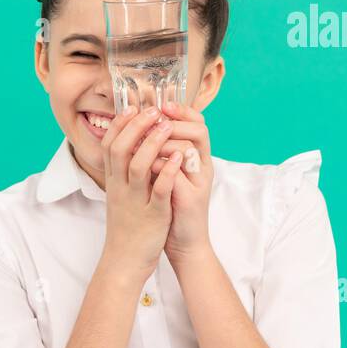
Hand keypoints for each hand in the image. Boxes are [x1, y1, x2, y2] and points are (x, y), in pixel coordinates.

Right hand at [99, 105, 186, 284]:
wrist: (125, 261)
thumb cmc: (127, 228)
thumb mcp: (121, 196)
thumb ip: (124, 174)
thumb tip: (134, 150)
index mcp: (113, 182)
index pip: (110, 144)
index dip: (120, 124)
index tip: (133, 107)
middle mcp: (120, 188)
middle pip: (120, 148)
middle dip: (136, 126)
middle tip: (152, 111)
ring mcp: (135, 201)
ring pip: (138, 165)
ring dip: (152, 143)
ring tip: (166, 126)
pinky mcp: (152, 215)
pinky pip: (159, 190)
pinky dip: (168, 172)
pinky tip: (178, 158)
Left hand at [156, 100, 214, 264]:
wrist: (185, 244)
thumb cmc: (173, 209)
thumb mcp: (169, 178)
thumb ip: (162, 156)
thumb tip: (144, 131)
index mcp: (196, 161)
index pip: (198, 124)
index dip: (182, 111)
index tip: (162, 103)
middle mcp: (202, 168)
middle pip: (198, 130)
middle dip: (174, 120)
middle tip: (154, 114)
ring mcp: (198, 184)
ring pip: (189, 149)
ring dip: (166, 140)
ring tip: (146, 135)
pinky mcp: (190, 200)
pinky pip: (176, 175)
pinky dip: (161, 166)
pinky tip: (146, 162)